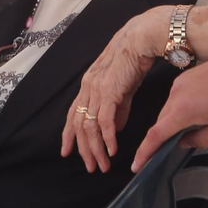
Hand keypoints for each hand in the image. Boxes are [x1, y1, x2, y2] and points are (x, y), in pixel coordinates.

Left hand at [61, 7, 163, 171]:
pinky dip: (107, 138)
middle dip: (84, 149)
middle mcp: (88, 88)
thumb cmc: (132, 61)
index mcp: (88, 85)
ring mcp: (97, 89)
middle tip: (91, 167)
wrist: (139, 40)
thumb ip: (118, 109)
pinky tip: (112, 149)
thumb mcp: (122, 88)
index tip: (67, 152)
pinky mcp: (109, 91)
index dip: (68, 135)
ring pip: (89, 126)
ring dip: (96, 149)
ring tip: (102, 164)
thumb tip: (115, 128)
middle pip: (78, 125)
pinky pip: (104, 120)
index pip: (72, 114)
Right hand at [131, 46, 207, 171]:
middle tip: (170, 151)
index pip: (156, 135)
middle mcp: (176, 96)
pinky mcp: (183, 78)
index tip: (137, 165)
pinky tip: (199, 110)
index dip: (144, 152)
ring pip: (167, 111)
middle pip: (160, 123)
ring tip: (197, 125)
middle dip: (162, 138)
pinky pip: (175, 99)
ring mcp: (178, 85)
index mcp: (183, 111)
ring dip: (174, 122)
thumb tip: (183, 142)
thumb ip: (200, 140)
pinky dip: (180, 109)